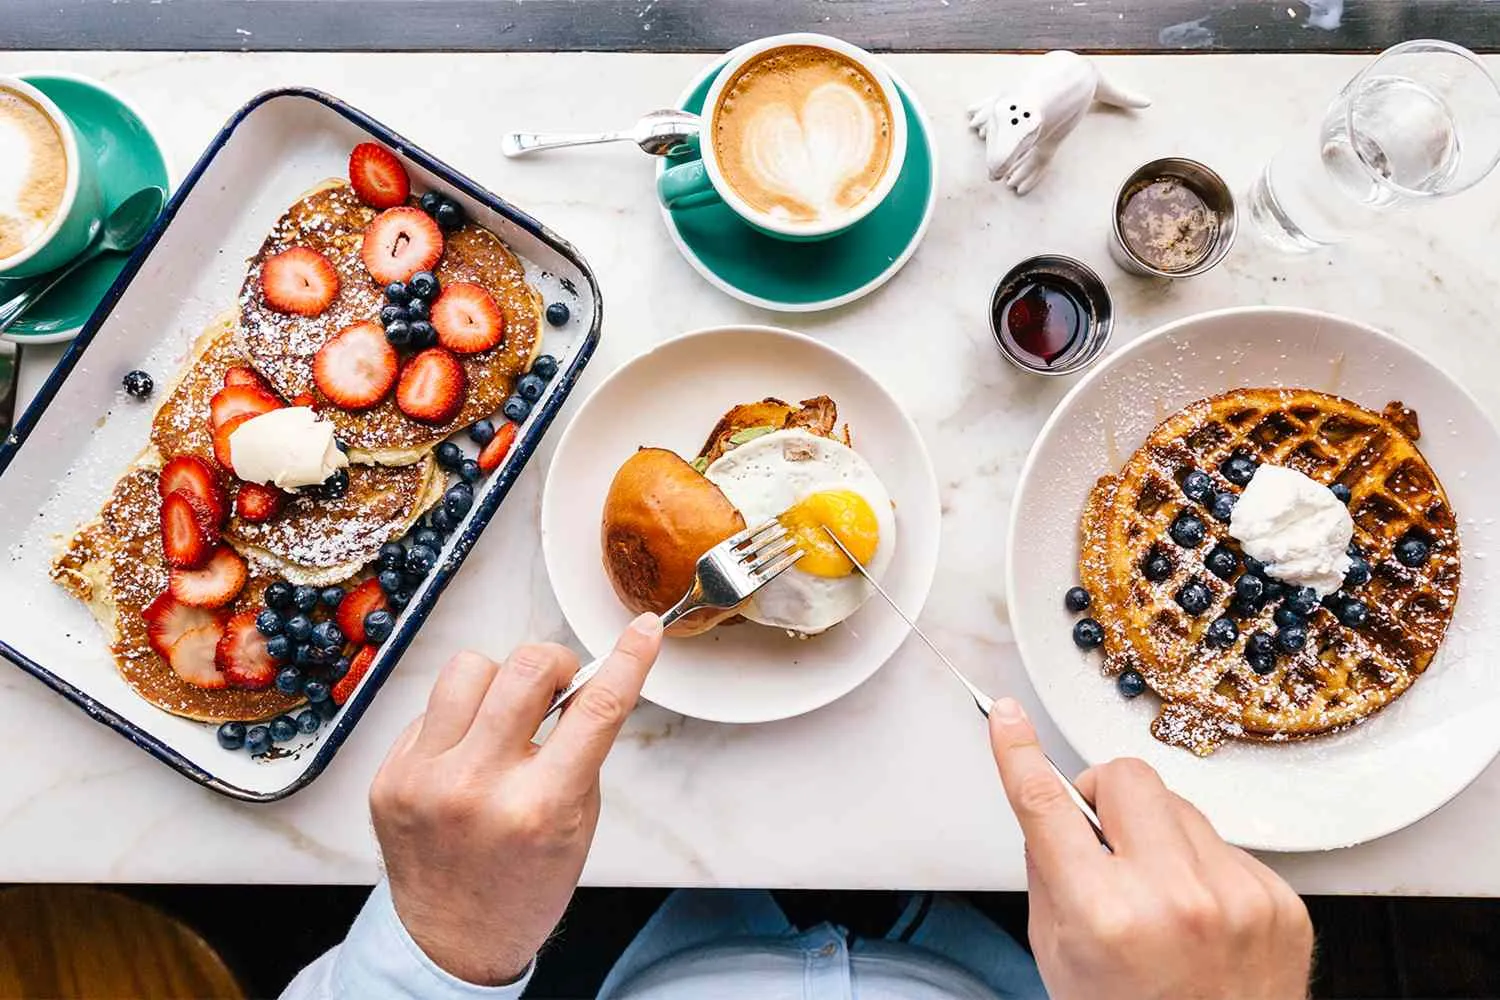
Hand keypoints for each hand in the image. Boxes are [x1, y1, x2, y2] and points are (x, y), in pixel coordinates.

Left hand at [369, 613, 662, 985]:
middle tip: (558, 685)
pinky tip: (467, 754)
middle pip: (525, 668)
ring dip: (499, 681)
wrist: (452, 941)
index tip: (644, 630)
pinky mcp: (390, 777)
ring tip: (505, 715)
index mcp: (538, 808)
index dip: (628, 660)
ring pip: (468, 669)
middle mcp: (476, 788)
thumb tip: (583, 681)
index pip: (595, 710)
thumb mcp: (576, 824)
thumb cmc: (524, 884)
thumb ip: (580, 751)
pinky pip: (431, 709)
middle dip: (554, 663)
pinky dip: (459, 720)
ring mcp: (424, 779)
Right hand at [989, 698, 1312, 999]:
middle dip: (1106, 797)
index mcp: (1104, 914)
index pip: (1047, 804)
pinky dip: (1205, 869)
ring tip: (1161, 897)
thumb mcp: (1058, 954)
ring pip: (1180, 806)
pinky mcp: (1278, 901)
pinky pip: (1226, 845)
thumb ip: (1051, 873)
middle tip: (1104, 840)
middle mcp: (1174, 898)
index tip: (1008, 717)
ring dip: (1159, 835)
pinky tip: (1202, 917)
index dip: (1018, 752)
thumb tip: (1052, 806)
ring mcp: (1236, 897)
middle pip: (1126, 777)